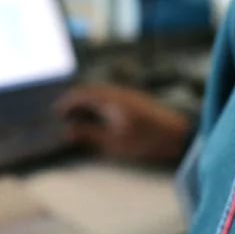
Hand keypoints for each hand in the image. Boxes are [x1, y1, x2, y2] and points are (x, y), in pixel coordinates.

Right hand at [55, 85, 191, 163]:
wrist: (178, 134)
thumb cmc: (146, 140)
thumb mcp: (114, 142)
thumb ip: (90, 135)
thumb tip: (68, 131)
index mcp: (109, 100)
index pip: (81, 95)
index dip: (67, 103)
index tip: (56, 112)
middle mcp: (118, 92)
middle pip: (90, 91)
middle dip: (76, 100)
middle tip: (65, 114)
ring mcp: (129, 94)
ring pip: (102, 92)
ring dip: (89, 101)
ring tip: (81, 116)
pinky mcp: (138, 99)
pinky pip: (112, 95)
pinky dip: (100, 102)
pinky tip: (102, 115)